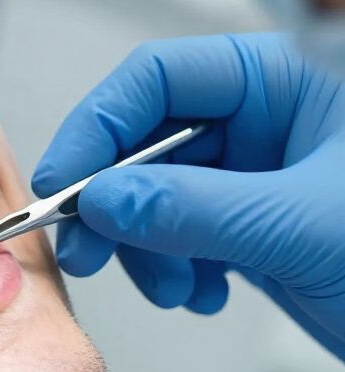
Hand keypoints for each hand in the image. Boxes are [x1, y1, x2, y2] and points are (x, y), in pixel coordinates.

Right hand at [32, 33, 344, 359]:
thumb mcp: (306, 227)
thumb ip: (195, 209)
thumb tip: (104, 201)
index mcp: (286, 80)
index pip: (161, 78)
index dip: (100, 125)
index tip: (64, 183)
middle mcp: (265, 119)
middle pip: (145, 138)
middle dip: (113, 199)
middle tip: (87, 249)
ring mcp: (255, 173)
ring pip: (153, 193)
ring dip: (144, 245)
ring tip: (173, 288)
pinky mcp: (251, 223)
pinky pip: (178, 233)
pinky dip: (172, 267)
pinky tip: (201, 293)